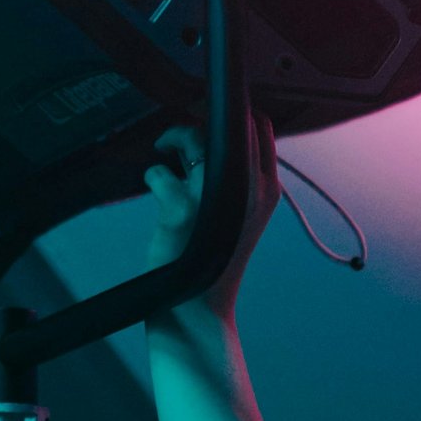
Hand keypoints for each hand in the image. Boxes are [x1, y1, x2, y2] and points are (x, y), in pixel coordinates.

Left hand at [142, 117, 279, 320]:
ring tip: (165, 149)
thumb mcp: (240, 215)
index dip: (235, 112)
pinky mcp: (181, 208)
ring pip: (194, 139)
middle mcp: (248, 188)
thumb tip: (210, 139)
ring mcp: (215, 196)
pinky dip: (152, 175)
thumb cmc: (214, 259)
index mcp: (267, 189)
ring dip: (174, 138)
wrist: (200, 308)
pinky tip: (154, 185)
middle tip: (184, 129)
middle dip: (202, 117)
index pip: (261, 127)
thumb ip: (237, 178)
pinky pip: (160, 172)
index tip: (211, 115)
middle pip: (228, 125)